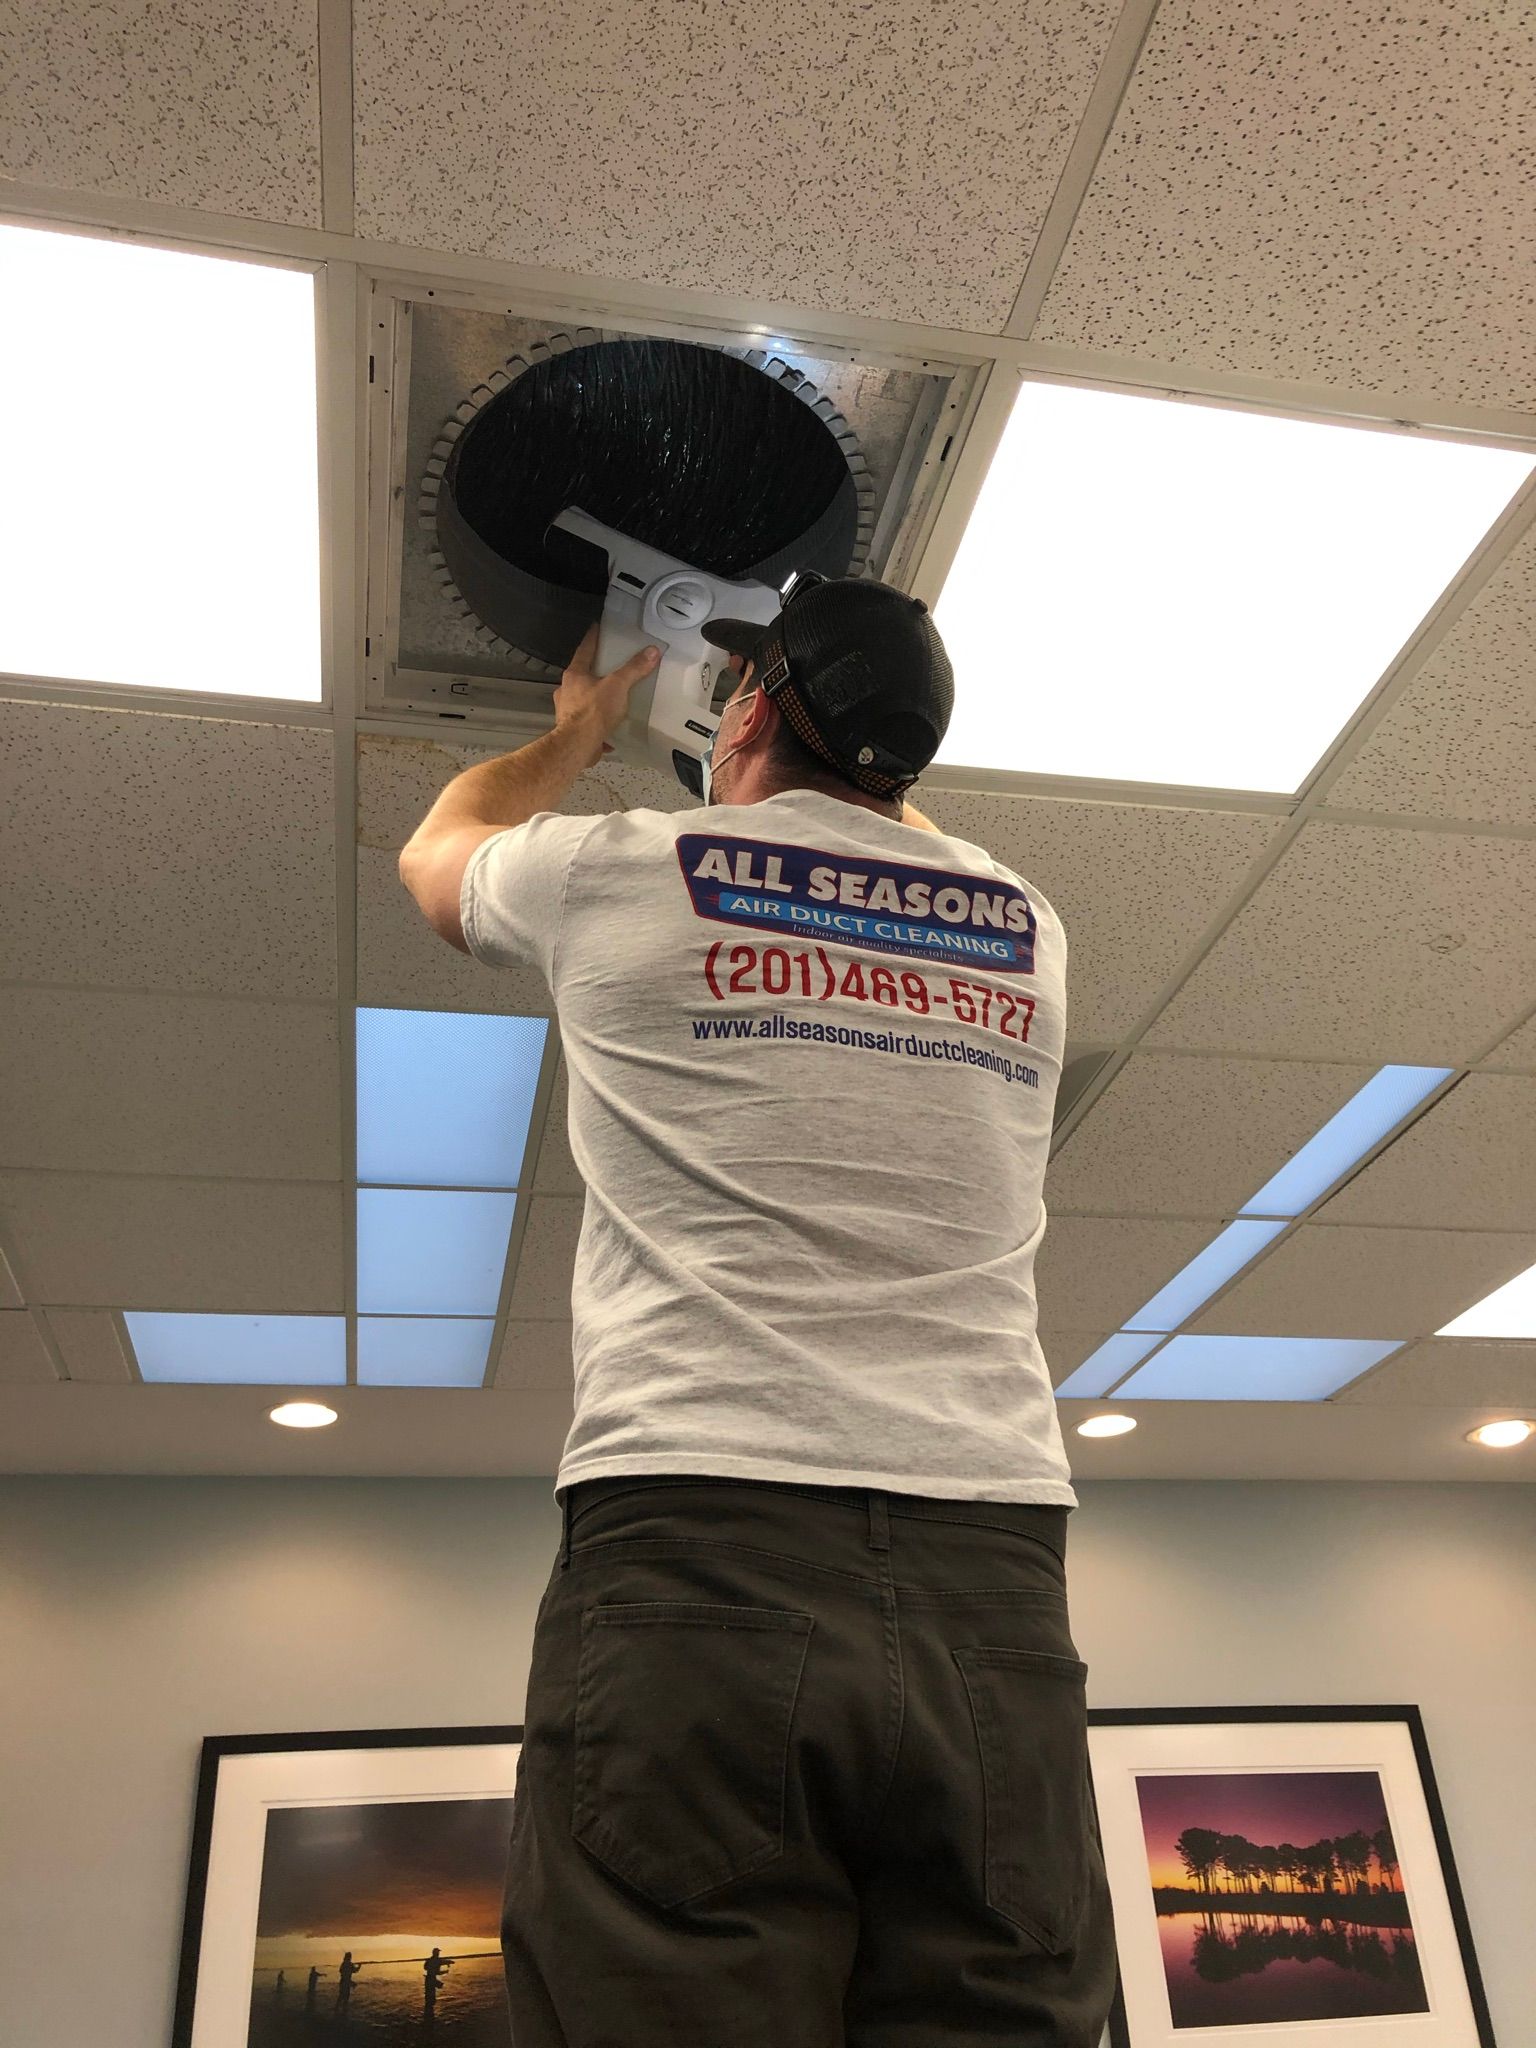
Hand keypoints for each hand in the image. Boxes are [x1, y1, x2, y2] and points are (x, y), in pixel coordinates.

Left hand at [552, 624, 659, 761]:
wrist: (578, 744)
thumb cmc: (591, 714)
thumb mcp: (618, 685)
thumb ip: (634, 669)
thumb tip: (649, 653)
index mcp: (575, 675)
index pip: (584, 650)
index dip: (592, 639)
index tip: (595, 630)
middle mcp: (567, 691)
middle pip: (581, 675)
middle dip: (593, 672)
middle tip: (607, 669)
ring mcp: (567, 710)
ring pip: (581, 699)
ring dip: (593, 699)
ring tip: (610, 701)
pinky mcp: (572, 729)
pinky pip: (585, 722)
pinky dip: (596, 723)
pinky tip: (609, 729)